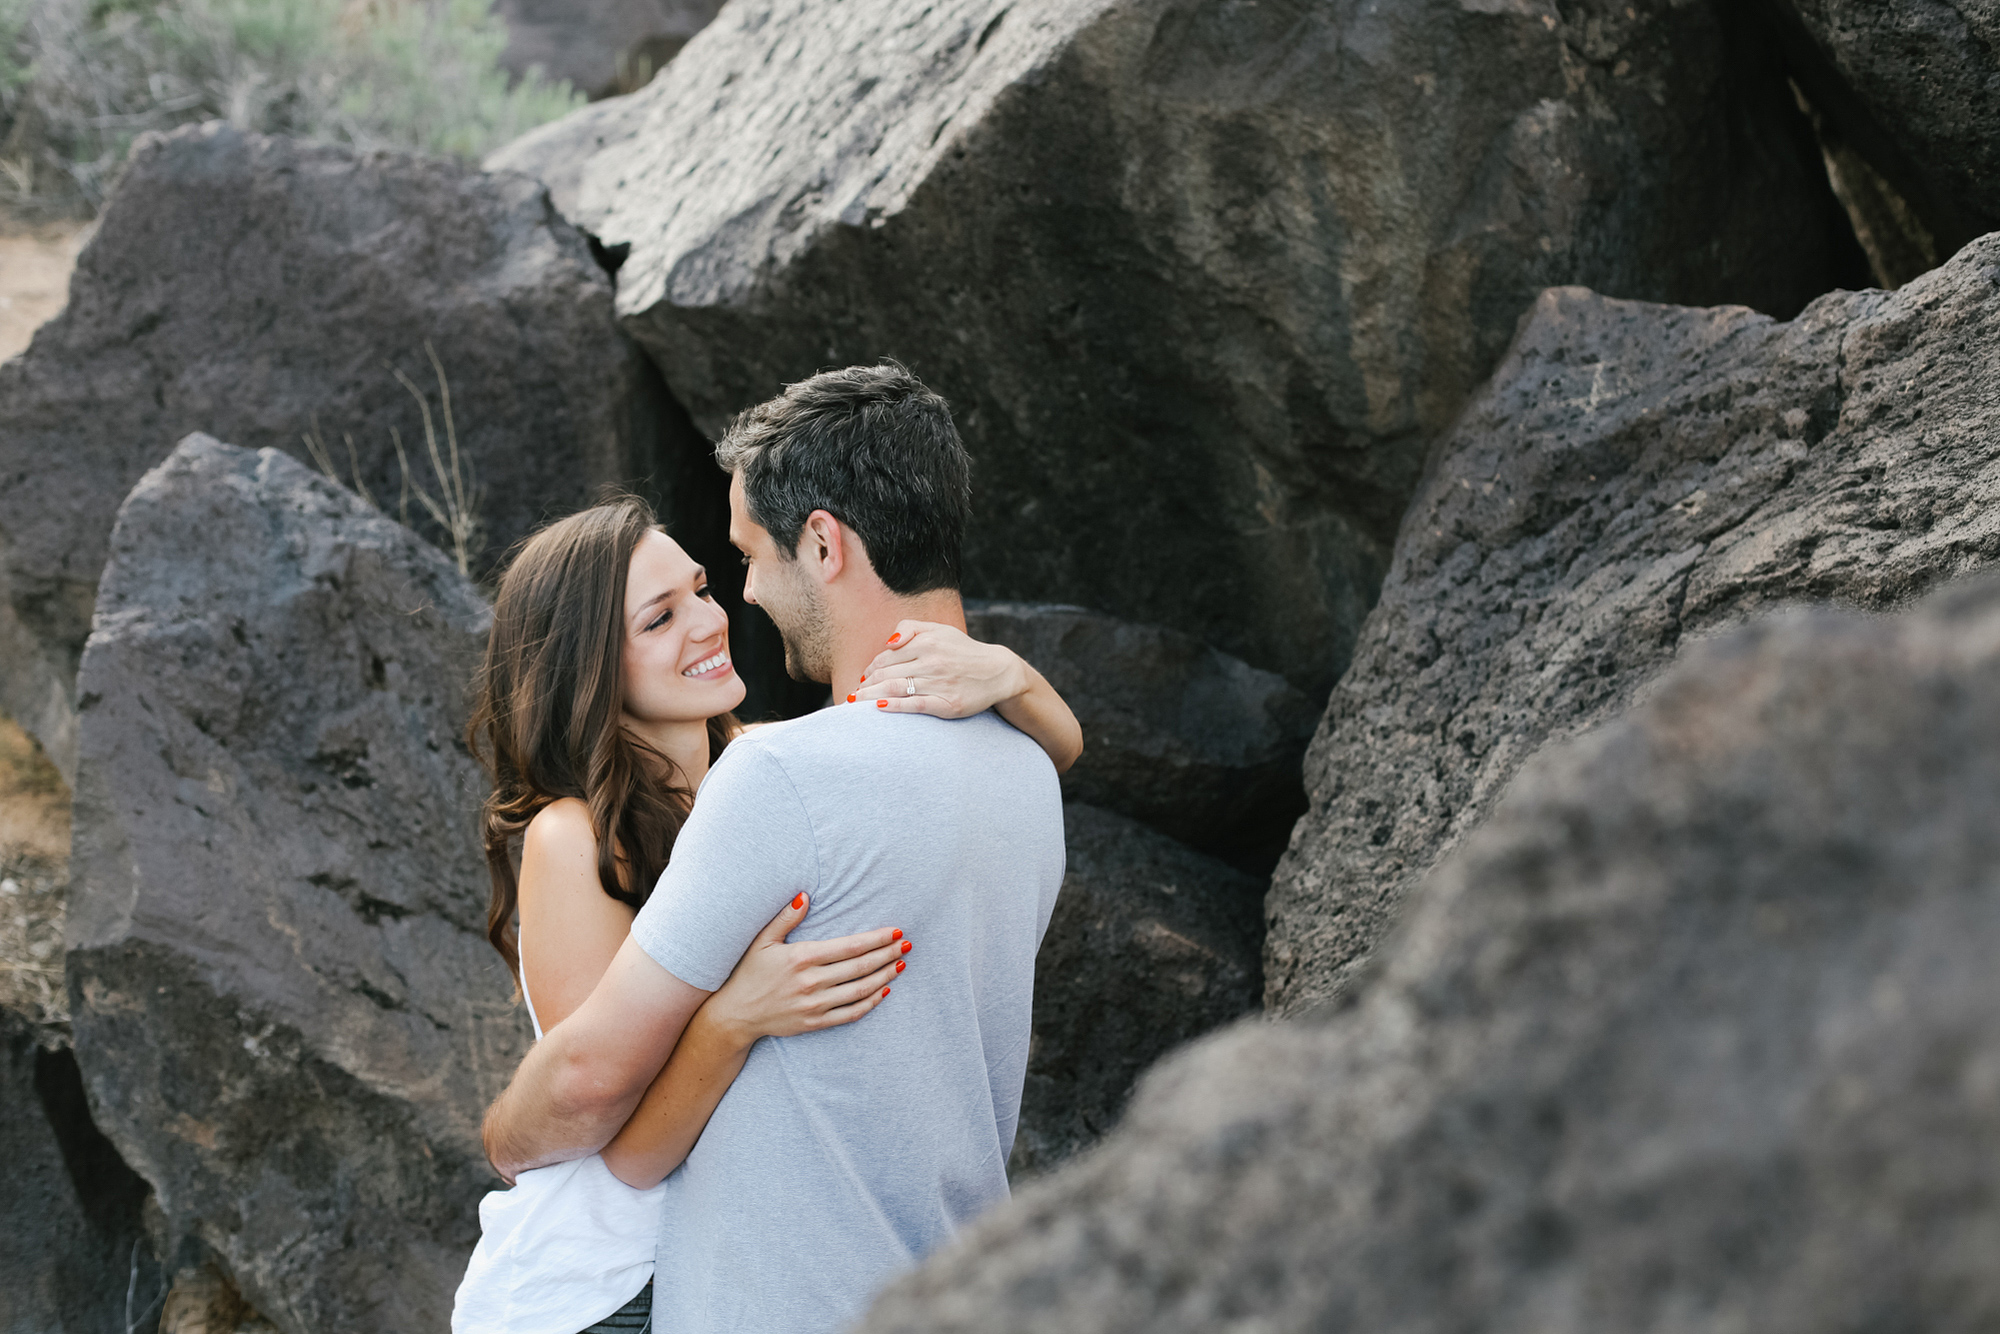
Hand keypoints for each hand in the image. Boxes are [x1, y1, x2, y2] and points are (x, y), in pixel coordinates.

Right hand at [701, 894, 907, 1046]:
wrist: (734, 1015)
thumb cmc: (748, 973)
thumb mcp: (762, 941)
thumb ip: (785, 917)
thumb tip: (806, 895)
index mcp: (801, 957)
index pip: (850, 946)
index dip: (876, 939)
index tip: (895, 931)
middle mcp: (811, 982)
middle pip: (860, 967)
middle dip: (887, 954)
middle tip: (906, 945)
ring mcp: (814, 1005)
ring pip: (860, 990)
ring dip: (884, 977)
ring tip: (900, 964)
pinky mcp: (815, 1023)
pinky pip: (850, 1014)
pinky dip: (871, 1002)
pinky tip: (884, 991)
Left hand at [850, 620, 1030, 716]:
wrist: (997, 672)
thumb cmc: (963, 651)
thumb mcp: (940, 629)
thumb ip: (911, 627)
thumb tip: (888, 642)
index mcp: (926, 642)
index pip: (886, 657)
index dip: (870, 669)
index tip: (862, 679)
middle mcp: (931, 661)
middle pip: (886, 674)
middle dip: (865, 685)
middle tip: (853, 696)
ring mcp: (940, 683)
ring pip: (895, 689)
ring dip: (871, 697)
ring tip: (856, 704)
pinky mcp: (948, 704)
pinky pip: (915, 705)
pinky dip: (894, 706)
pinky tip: (879, 708)